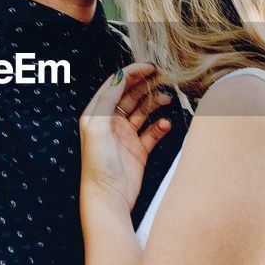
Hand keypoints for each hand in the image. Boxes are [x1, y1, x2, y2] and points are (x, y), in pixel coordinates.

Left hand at [78, 62, 172, 213]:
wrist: (108, 197)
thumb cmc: (98, 164)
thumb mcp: (97, 126)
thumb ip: (107, 100)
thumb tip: (118, 76)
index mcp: (97, 114)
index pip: (115, 86)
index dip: (132, 74)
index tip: (149, 67)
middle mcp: (110, 123)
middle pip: (131, 96)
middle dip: (147, 86)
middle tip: (163, 79)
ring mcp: (125, 136)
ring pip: (144, 111)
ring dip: (155, 103)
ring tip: (167, 99)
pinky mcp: (138, 150)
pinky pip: (152, 132)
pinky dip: (160, 126)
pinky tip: (165, 125)